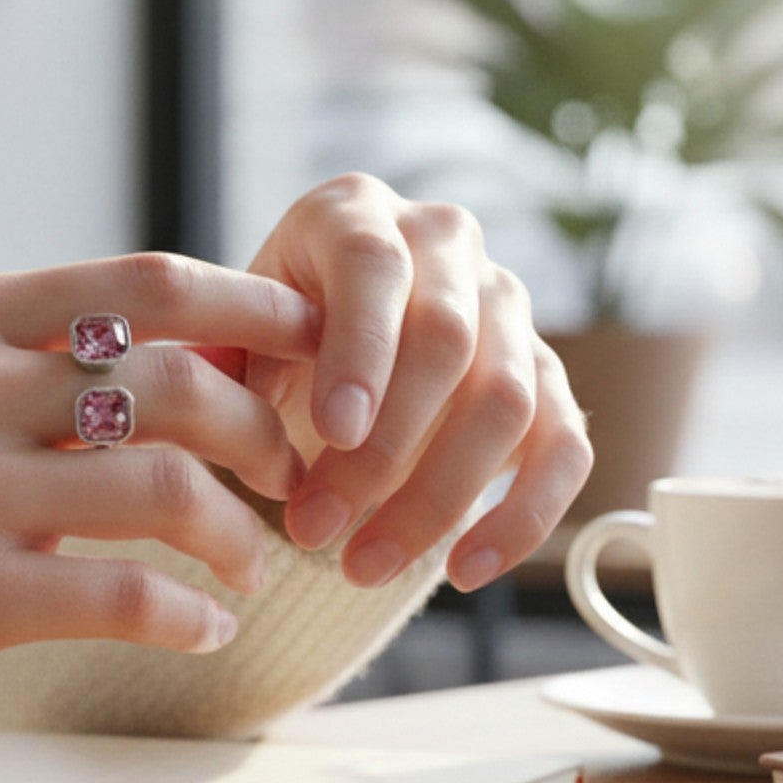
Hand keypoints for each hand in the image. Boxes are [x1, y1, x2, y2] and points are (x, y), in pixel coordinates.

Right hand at [0, 253, 320, 736]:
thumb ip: (28, 356)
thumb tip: (179, 355)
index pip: (144, 283)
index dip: (251, 307)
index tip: (313, 340)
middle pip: (178, 382)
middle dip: (264, 429)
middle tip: (292, 473)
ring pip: (168, 488)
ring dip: (239, 532)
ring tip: (252, 564)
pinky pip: (125, 595)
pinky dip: (188, 614)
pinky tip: (204, 629)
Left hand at [241, 174, 591, 593]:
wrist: (323, 337)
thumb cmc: (268, 333)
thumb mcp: (235, 330)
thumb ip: (225, 363)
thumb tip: (218, 421)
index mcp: (356, 213)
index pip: (374, 265)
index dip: (360, 349)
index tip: (332, 431)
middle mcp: (445, 242)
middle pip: (448, 340)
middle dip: (383, 448)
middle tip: (315, 528)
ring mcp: (506, 306)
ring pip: (506, 399)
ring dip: (437, 497)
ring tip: (363, 565)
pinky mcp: (548, 373)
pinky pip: (564, 446)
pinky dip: (523, 515)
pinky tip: (465, 570)